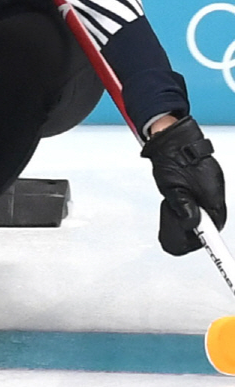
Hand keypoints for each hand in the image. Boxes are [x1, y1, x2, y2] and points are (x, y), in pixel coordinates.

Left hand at [141, 116, 226, 254]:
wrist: (174, 139)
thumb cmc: (174, 158)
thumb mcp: (173, 187)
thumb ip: (183, 206)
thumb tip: (191, 223)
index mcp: (213, 200)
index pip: (212, 232)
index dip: (202, 242)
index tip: (189, 247)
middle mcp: (215, 198)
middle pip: (206, 227)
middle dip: (188, 228)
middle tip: (171, 219)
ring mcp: (211, 192)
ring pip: (201, 216)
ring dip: (186, 216)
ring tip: (172, 204)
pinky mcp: (205, 188)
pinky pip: (199, 205)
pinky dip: (188, 207)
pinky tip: (177, 198)